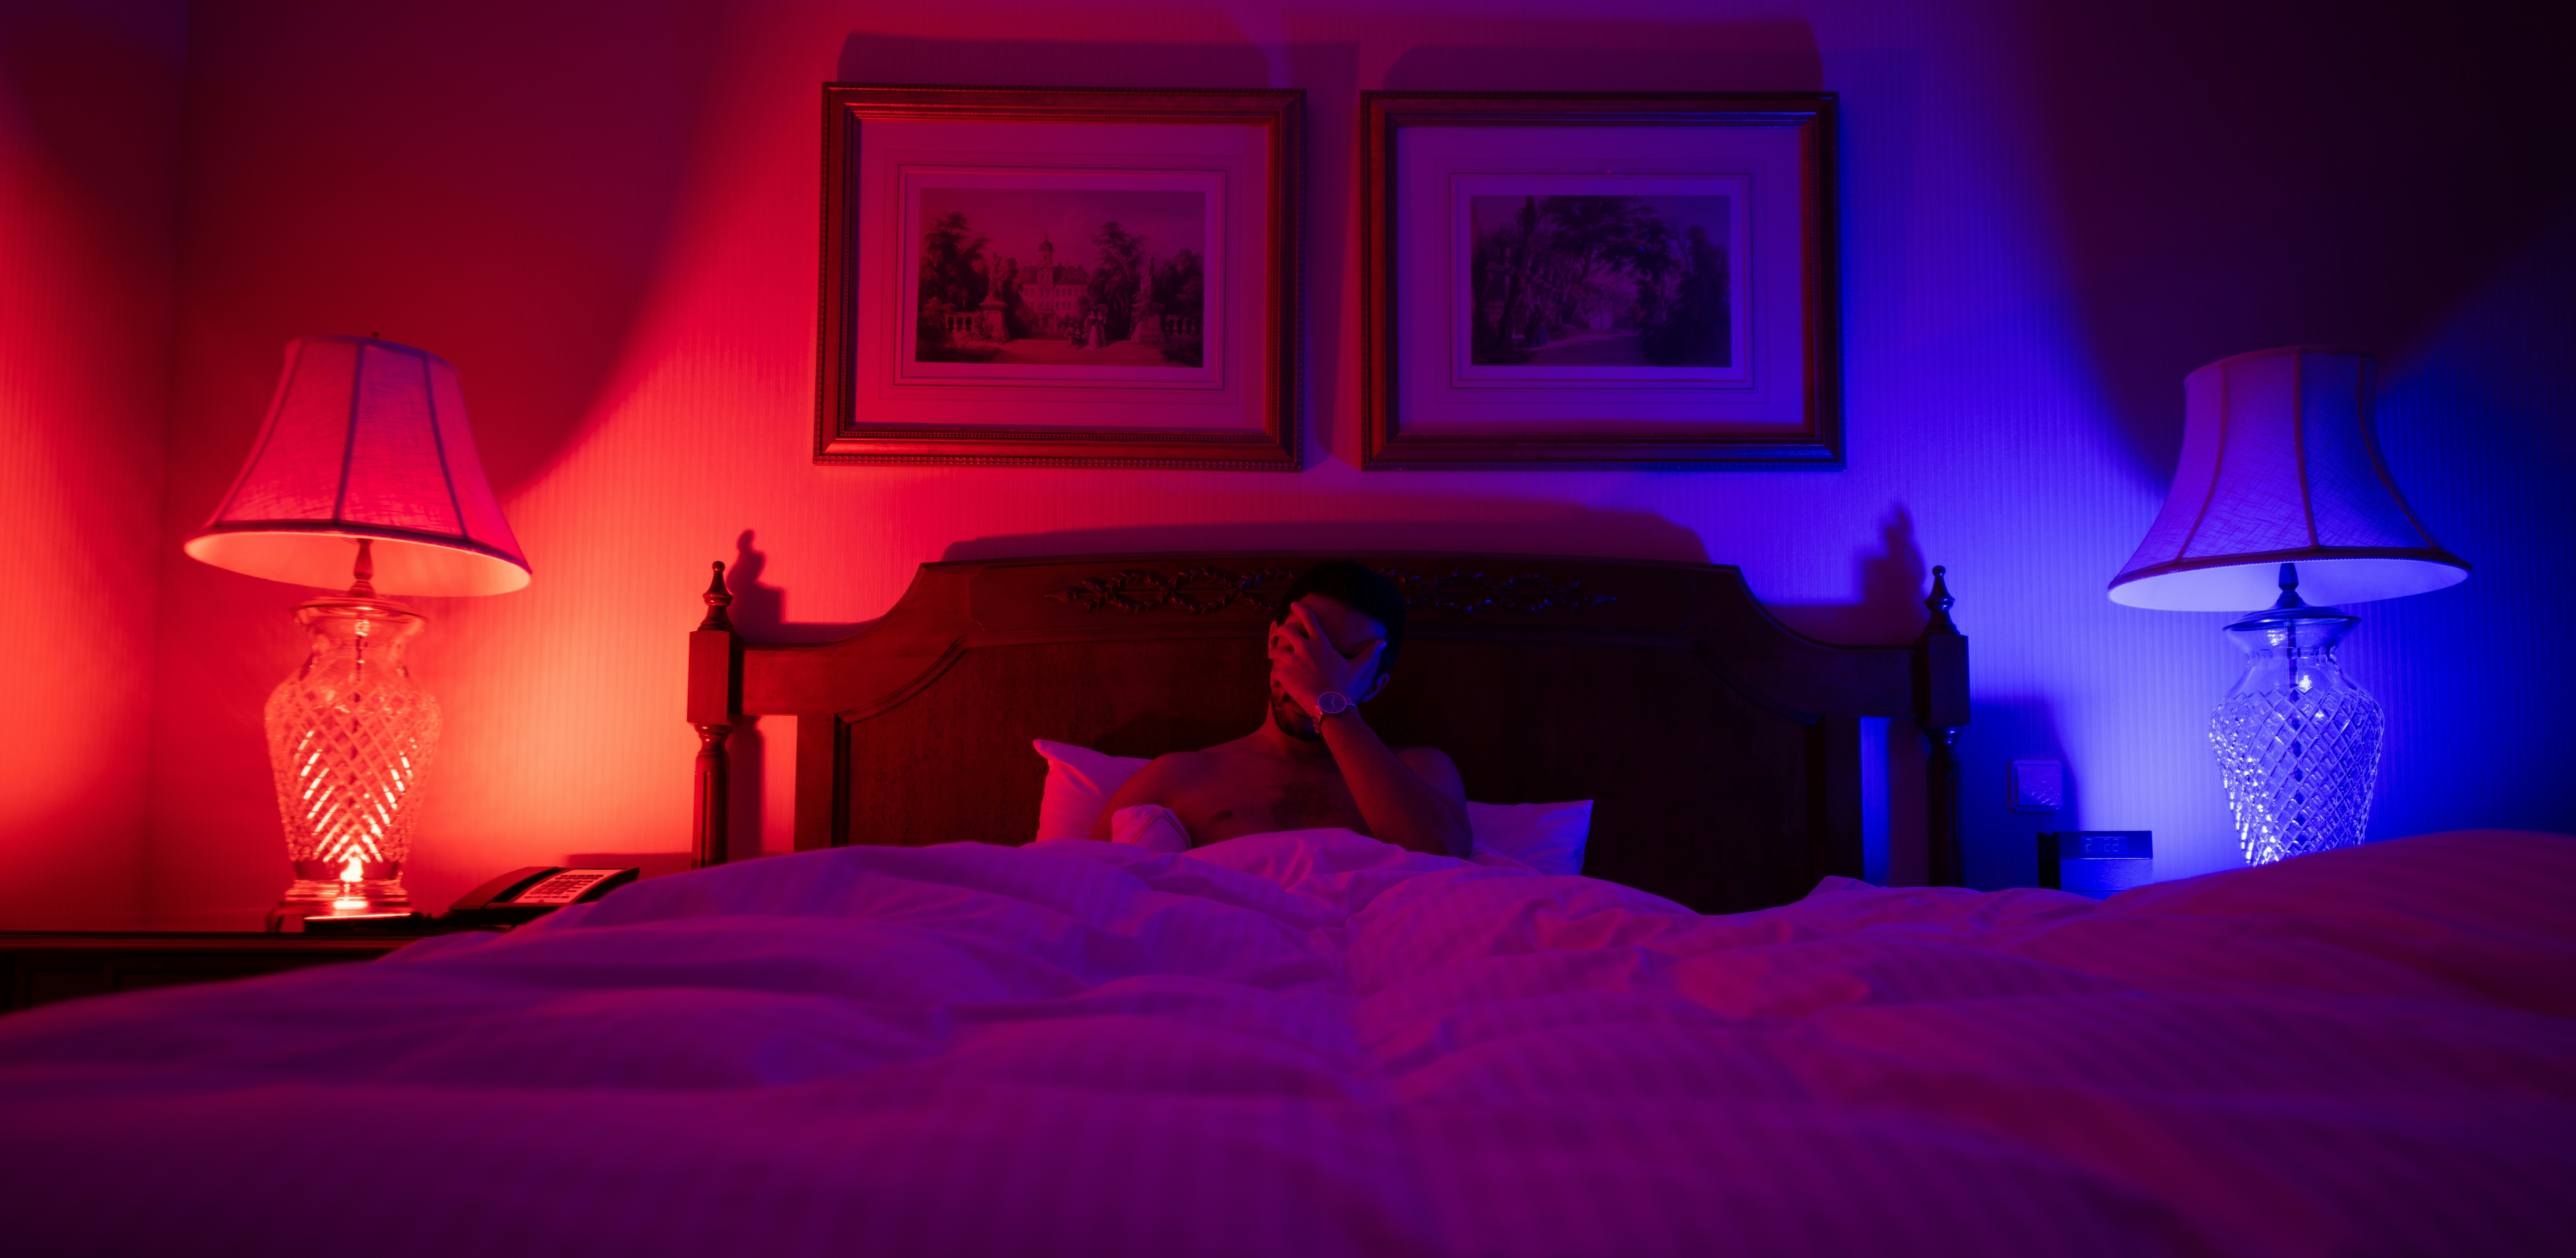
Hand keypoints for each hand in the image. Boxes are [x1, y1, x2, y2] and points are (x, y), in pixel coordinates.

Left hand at [1267, 603, 1383, 714]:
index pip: (1309, 619)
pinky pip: (1274, 670)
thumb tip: (1384, 642)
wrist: (1330, 706)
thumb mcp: (1358, 668)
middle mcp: (1305, 649)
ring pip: (1276, 650)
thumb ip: (1369, 653)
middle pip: (1286, 631)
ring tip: (1274, 656)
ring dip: (1274, 652)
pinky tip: (1278, 677)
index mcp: (1321, 644)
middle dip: (1281, 630)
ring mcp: (1292, 661)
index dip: (1300, 609)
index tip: (1293, 605)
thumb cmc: (1344, 687)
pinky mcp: (1284, 674)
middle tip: (1278, 633)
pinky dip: (1276, 673)